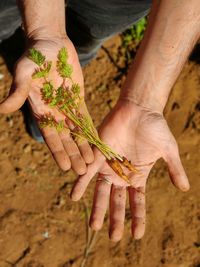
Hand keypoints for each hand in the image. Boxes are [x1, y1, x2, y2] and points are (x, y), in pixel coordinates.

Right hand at [0, 37, 93, 173]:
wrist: (50, 44)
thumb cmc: (34, 57)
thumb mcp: (24, 72)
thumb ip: (17, 91)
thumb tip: (2, 109)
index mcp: (41, 111)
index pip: (51, 137)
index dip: (58, 152)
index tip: (66, 167)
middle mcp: (54, 113)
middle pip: (66, 139)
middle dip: (74, 155)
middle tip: (82, 172)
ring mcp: (67, 108)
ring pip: (77, 132)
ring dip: (84, 147)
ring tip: (92, 162)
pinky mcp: (78, 100)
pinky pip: (86, 118)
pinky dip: (91, 131)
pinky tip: (97, 143)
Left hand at [71, 99, 189, 240]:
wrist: (139, 108)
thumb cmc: (154, 127)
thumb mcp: (168, 150)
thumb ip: (174, 169)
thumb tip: (185, 189)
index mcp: (138, 175)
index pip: (138, 201)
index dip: (138, 218)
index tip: (137, 236)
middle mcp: (121, 173)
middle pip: (118, 201)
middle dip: (115, 219)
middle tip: (113, 238)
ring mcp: (108, 165)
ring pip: (101, 191)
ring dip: (97, 208)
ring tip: (93, 226)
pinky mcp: (97, 154)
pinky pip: (87, 172)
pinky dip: (81, 183)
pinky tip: (75, 196)